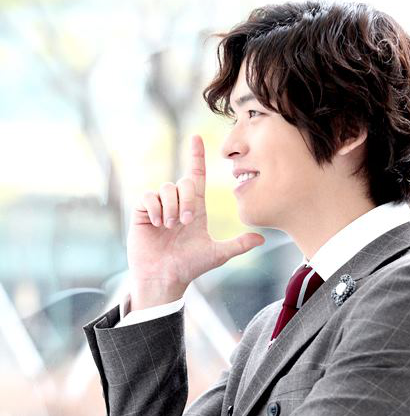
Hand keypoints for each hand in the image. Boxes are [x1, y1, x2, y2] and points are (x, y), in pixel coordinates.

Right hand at [126, 134, 265, 304]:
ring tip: (170, 227)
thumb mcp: (217, 254)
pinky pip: (148, 197)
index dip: (197, 157)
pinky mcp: (143, 212)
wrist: (164, 278)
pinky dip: (155, 208)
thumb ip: (238, 245)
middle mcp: (177, 203)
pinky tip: (158, 224)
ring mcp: (159, 207)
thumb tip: (262, 239)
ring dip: (171, 207)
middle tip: (185, 222)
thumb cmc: (190, 266)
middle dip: (186, 200)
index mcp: (195, 208)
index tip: (197, 137)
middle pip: (183, 182)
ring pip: (166, 188)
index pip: (196, 176)